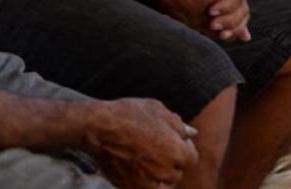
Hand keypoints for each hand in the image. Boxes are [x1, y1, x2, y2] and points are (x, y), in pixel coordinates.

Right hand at [82, 98, 197, 188]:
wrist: (98, 128)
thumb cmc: (128, 114)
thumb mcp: (156, 110)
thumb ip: (178, 124)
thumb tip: (192, 133)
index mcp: (177, 152)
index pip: (192, 157)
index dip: (184, 147)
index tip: (172, 139)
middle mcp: (166, 172)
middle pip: (177, 172)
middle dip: (171, 161)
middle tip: (155, 146)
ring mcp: (148, 183)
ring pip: (161, 182)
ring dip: (157, 173)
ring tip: (143, 155)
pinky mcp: (131, 188)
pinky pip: (144, 186)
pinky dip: (141, 178)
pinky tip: (132, 163)